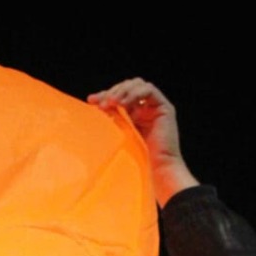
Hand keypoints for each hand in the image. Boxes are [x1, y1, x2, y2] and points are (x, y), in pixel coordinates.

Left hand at [88, 77, 197, 206]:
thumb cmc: (137, 160)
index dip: (104, 95)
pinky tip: (123, 104)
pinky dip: (135, 93)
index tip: (91, 100)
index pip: (118, 97)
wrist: (156, 170)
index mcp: (133, 115)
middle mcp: (144, 109)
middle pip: (127, 88)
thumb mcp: (118, 135)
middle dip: (112, 92)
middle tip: (101, 102)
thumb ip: (112, 120)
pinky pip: (149, 90)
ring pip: (137, 85)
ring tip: (112, 102)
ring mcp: (155, 108)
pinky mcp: (164, 108)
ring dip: (122, 91)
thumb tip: (94, 106)